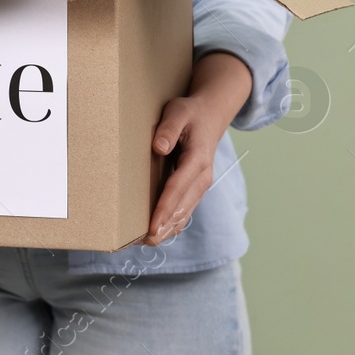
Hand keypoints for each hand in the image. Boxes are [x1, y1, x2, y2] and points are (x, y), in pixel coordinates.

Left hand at [142, 52, 251, 245]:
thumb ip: (168, 129)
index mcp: (197, 159)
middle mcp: (202, 177)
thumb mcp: (177, 112)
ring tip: (146, 243)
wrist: (210, 115)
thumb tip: (158, 147)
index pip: (177, 188)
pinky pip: (186, 210)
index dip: (164, 208)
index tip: (152, 226)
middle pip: (182, 207)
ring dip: (168, 229)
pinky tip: (159, 234)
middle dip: (164, 226)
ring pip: (185, 213)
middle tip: (143, 242)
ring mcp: (200, 185)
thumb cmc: (190, 113)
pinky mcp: (195, 188)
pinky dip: (173, 223)